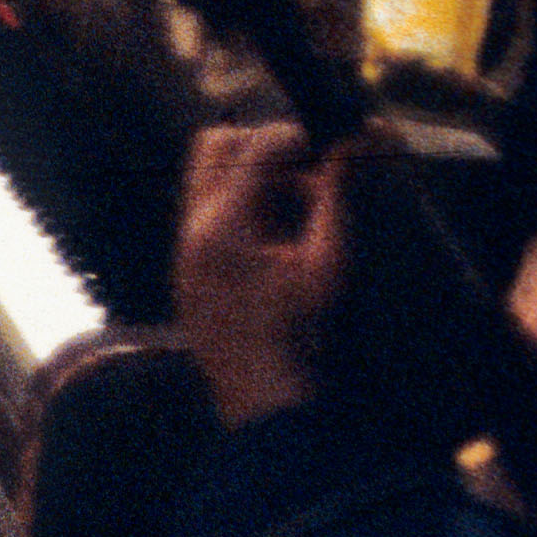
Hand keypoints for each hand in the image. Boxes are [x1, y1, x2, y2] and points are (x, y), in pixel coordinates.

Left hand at [174, 117, 351, 425]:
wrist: (263, 400)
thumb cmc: (303, 336)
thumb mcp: (328, 263)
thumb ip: (336, 197)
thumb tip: (354, 143)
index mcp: (224, 224)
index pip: (255, 144)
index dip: (298, 136)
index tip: (332, 146)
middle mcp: (192, 228)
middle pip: (214, 145)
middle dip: (261, 146)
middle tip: (308, 171)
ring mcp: (183, 247)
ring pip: (205, 177)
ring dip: (250, 175)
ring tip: (299, 205)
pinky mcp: (186, 265)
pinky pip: (207, 212)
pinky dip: (240, 206)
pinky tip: (280, 236)